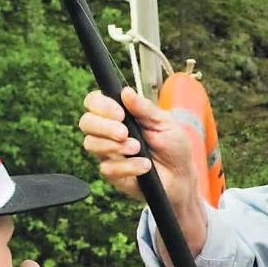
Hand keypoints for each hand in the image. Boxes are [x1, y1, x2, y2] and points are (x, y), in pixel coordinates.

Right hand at [79, 86, 201, 211]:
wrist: (181, 175)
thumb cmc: (173, 145)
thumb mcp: (164, 122)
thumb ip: (145, 108)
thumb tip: (126, 92)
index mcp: (118, 114)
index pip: (94, 102)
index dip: (100, 105)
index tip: (119, 113)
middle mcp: (108, 132)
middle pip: (85, 122)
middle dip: (103, 126)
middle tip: (124, 133)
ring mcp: (108, 152)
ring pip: (90, 144)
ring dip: (114, 145)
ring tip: (137, 148)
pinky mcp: (112, 173)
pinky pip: (107, 168)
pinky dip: (128, 166)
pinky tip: (144, 166)